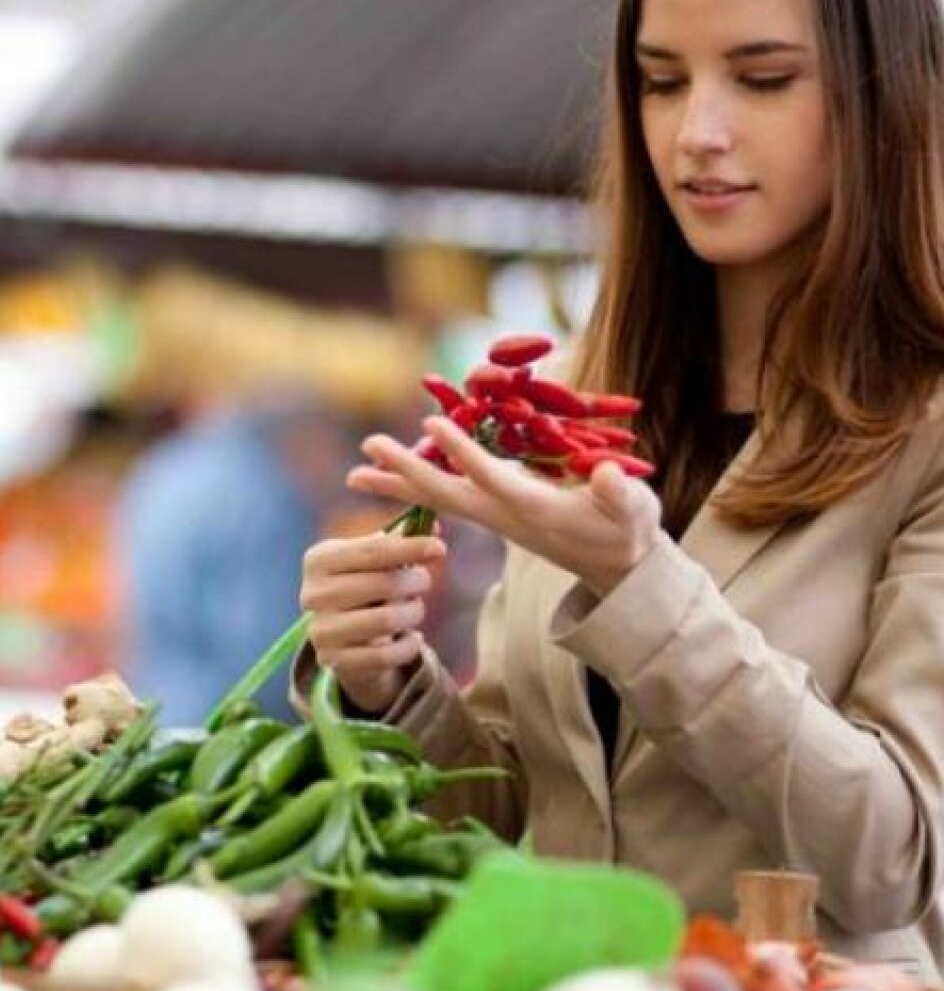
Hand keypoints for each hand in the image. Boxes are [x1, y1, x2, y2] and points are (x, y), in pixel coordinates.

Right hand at [300, 530, 446, 715]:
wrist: (344, 638)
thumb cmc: (364, 586)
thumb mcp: (374, 560)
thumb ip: (400, 541)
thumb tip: (433, 522)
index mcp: (318, 560)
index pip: (372, 550)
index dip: (410, 547)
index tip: (439, 546)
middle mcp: (312, 594)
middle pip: (382, 583)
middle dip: (415, 580)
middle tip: (425, 580)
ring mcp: (320, 630)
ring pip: (387, 620)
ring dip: (413, 612)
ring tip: (415, 609)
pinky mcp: (334, 661)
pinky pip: (386, 655)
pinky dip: (409, 646)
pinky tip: (412, 638)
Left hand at [348, 415, 661, 597]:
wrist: (618, 566)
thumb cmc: (629, 530)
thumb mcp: (635, 511)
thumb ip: (620, 494)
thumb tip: (608, 474)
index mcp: (534, 509)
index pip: (491, 478)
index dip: (462, 451)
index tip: (431, 423)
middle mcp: (504, 515)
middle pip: (446, 492)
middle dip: (406, 469)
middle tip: (367, 444)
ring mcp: (495, 516)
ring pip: (438, 497)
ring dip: (398, 482)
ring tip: (354, 472)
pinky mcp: (494, 512)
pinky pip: (448, 496)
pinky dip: (417, 485)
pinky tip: (391, 475)